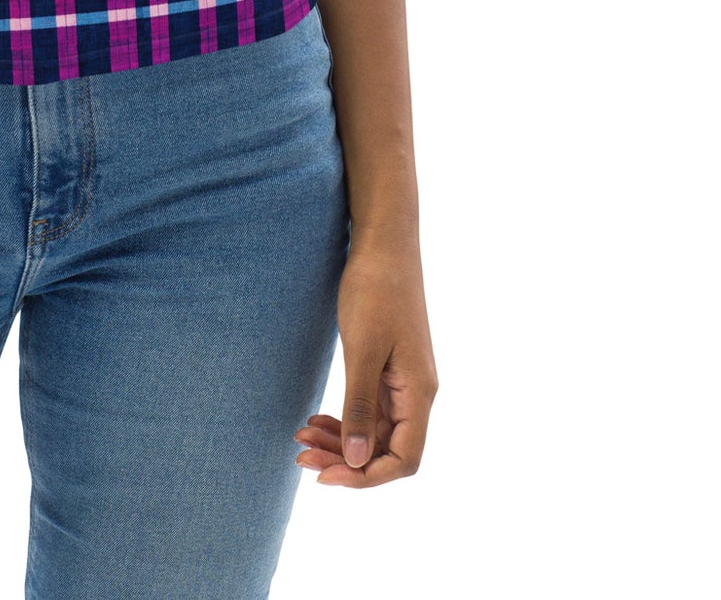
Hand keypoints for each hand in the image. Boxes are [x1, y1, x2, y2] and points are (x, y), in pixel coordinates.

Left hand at [294, 235, 437, 487]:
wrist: (383, 243)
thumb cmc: (375, 290)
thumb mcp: (363, 349)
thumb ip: (360, 405)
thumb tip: (355, 460)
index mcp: (419, 393)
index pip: (404, 460)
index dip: (367, 476)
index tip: (326, 475)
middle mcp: (416, 394)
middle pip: (385, 450)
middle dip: (344, 460)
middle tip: (301, 457)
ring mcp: (402, 382)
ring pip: (373, 431)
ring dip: (339, 441)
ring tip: (301, 438)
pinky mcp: (387, 368)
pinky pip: (367, 409)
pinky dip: (342, 418)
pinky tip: (315, 418)